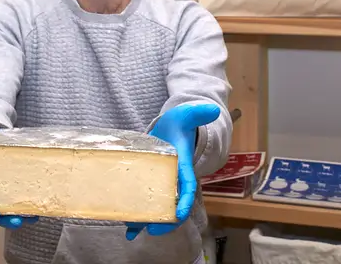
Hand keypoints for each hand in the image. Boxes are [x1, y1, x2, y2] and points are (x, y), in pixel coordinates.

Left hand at [125, 103, 219, 239]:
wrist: (169, 130)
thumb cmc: (177, 125)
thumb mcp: (185, 116)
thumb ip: (196, 113)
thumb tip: (213, 110)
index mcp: (182, 167)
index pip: (187, 187)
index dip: (185, 202)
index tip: (179, 215)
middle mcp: (173, 180)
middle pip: (172, 206)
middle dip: (165, 221)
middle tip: (153, 230)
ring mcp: (161, 185)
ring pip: (157, 209)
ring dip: (146, 222)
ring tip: (132, 230)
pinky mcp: (148, 185)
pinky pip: (145, 205)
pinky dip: (137, 219)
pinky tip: (127, 229)